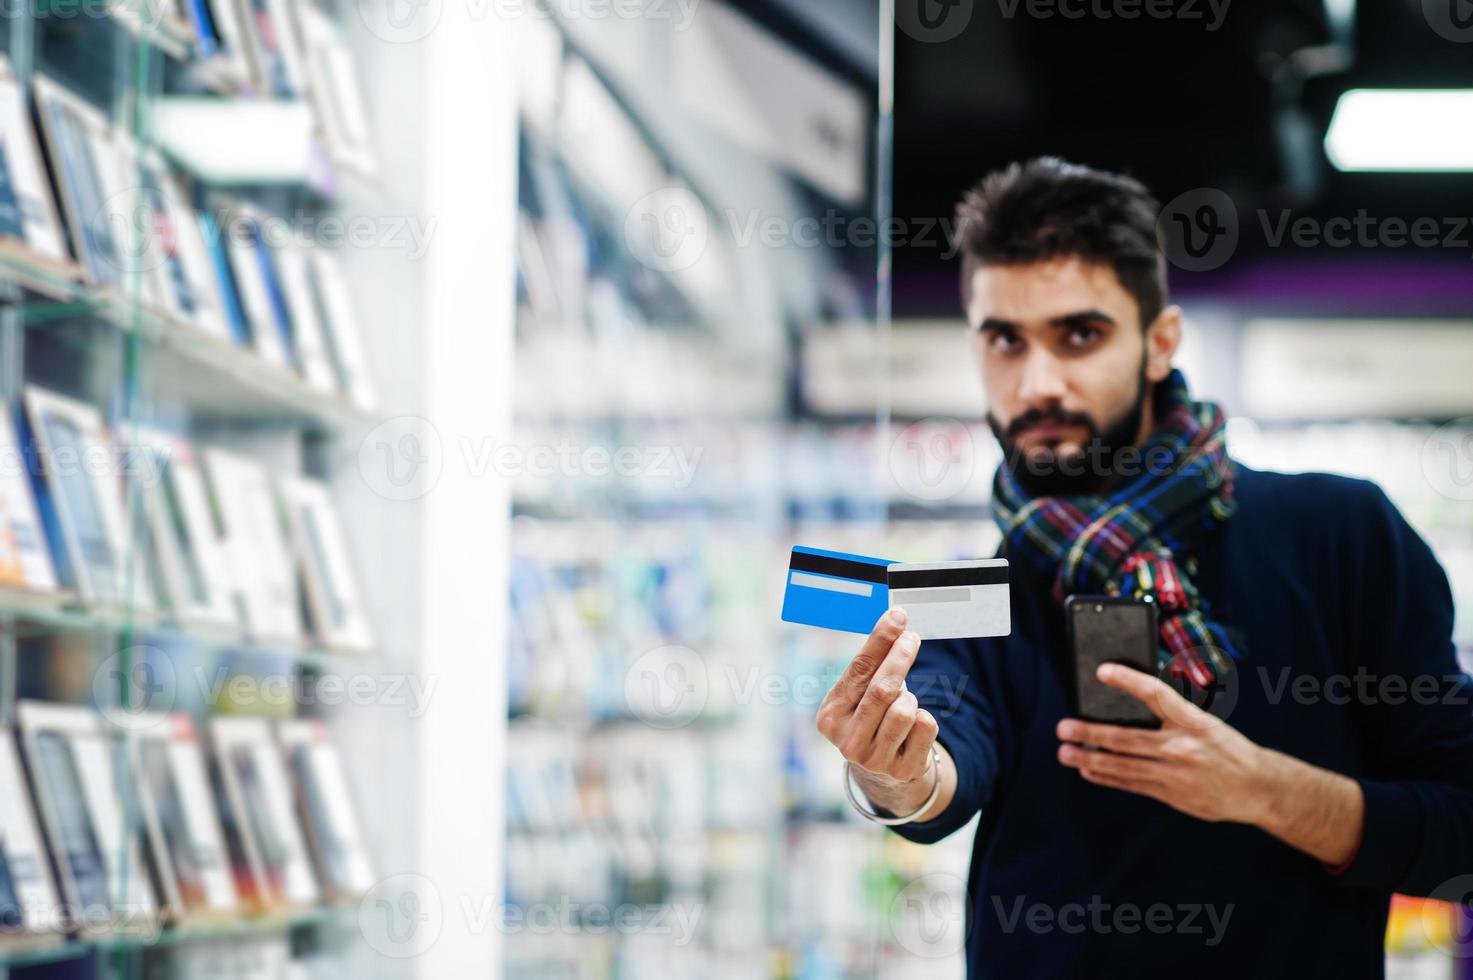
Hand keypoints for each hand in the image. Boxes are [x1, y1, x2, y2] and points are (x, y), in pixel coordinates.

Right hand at [816, 608, 938, 785]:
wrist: (882, 771)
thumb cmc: (870, 717)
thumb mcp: (859, 695)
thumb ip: (869, 667)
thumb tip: (893, 623)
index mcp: (831, 716)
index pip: (857, 671)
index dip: (879, 641)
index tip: (897, 617)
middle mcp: (848, 741)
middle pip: (882, 689)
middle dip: (900, 658)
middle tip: (912, 638)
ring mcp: (874, 760)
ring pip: (905, 709)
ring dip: (910, 698)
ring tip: (903, 703)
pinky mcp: (902, 770)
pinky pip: (925, 727)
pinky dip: (924, 718)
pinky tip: (913, 727)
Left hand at [1055, 663, 1268, 824]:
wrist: (1258, 787)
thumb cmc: (1226, 747)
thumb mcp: (1205, 723)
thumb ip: (1171, 716)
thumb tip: (1127, 706)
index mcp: (1192, 721)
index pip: (1155, 693)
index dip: (1127, 679)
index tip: (1102, 670)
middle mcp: (1181, 746)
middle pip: (1124, 738)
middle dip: (1088, 732)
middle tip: (1062, 727)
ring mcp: (1174, 773)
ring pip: (1121, 765)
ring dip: (1088, 758)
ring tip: (1065, 752)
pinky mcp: (1171, 794)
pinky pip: (1131, 784)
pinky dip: (1106, 777)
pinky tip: (1088, 770)